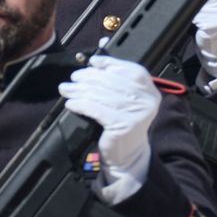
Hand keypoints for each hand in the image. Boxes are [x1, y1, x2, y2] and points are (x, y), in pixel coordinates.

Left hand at [59, 55, 161, 204]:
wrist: (127, 154)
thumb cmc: (122, 124)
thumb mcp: (125, 100)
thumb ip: (116, 82)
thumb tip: (94, 63)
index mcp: (150, 91)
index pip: (131, 70)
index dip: (111, 63)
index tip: (93, 62)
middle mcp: (147, 100)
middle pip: (113, 81)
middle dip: (89, 77)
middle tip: (74, 77)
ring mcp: (137, 113)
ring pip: (102, 95)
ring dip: (80, 90)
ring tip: (66, 89)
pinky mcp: (124, 125)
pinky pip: (96, 109)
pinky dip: (81, 104)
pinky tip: (71, 103)